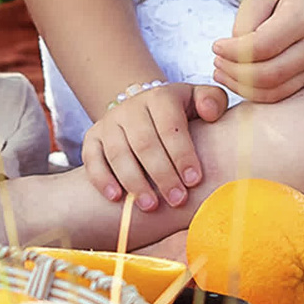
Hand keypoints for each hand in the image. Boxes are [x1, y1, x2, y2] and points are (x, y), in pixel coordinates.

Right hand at [82, 83, 227, 211]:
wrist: (144, 110)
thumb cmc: (180, 114)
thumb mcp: (198, 101)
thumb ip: (212, 101)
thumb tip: (209, 112)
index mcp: (160, 97)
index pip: (170, 126)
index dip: (182, 154)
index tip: (194, 181)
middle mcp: (131, 107)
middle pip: (144, 143)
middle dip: (162, 174)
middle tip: (177, 200)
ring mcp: (109, 122)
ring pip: (118, 153)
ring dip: (134, 182)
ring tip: (151, 206)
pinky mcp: (92, 137)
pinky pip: (92, 158)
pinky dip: (102, 178)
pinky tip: (116, 198)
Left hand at [210, 0, 303, 102]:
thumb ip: (246, 20)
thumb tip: (233, 53)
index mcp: (302, 18)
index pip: (261, 46)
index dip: (233, 51)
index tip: (216, 46)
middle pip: (268, 74)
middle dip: (234, 72)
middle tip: (216, 61)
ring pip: (273, 92)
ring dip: (241, 87)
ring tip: (222, 71)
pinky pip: (280, 95)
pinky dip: (254, 93)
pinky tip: (238, 79)